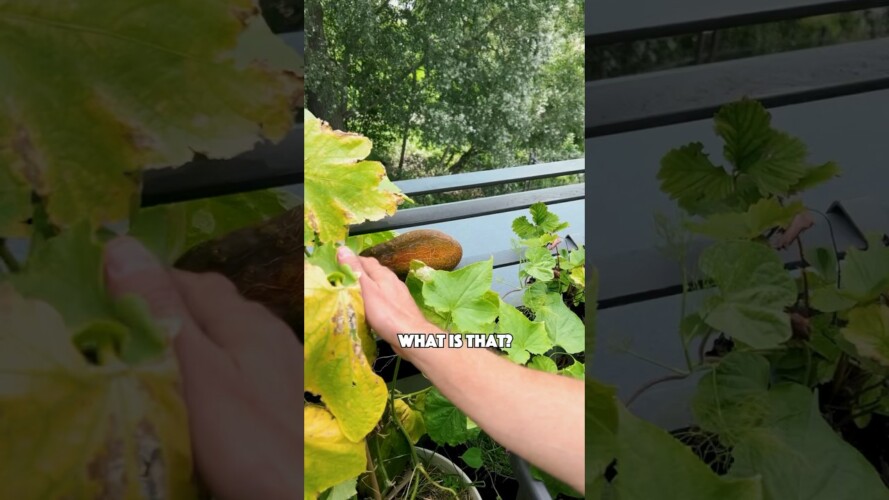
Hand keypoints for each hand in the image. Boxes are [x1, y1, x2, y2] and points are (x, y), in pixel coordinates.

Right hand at [104, 237, 300, 499]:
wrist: (299, 492)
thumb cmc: (245, 435)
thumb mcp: (196, 371)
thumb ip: (162, 312)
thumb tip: (123, 244)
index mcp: (244, 319)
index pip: (187, 280)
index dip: (144, 281)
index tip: (103, 296)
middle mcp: (267, 331)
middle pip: (211, 303)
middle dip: (166, 305)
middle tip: (121, 326)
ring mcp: (280, 362)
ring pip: (227, 333)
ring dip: (190, 335)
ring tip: (152, 354)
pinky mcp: (281, 394)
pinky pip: (239, 362)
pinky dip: (211, 363)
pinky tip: (199, 385)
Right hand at [335, 246, 440, 362]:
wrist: (411, 336)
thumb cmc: (386, 313)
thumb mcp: (367, 290)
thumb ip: (355, 271)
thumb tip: (342, 249)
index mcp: (383, 273)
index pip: (364, 260)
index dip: (350, 261)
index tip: (336, 266)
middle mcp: (392, 280)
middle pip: (373, 271)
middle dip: (358, 273)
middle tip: (342, 280)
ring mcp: (398, 293)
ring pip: (379, 284)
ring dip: (367, 286)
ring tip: (353, 293)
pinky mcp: (400, 306)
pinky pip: (384, 297)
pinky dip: (374, 298)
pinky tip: (370, 306)